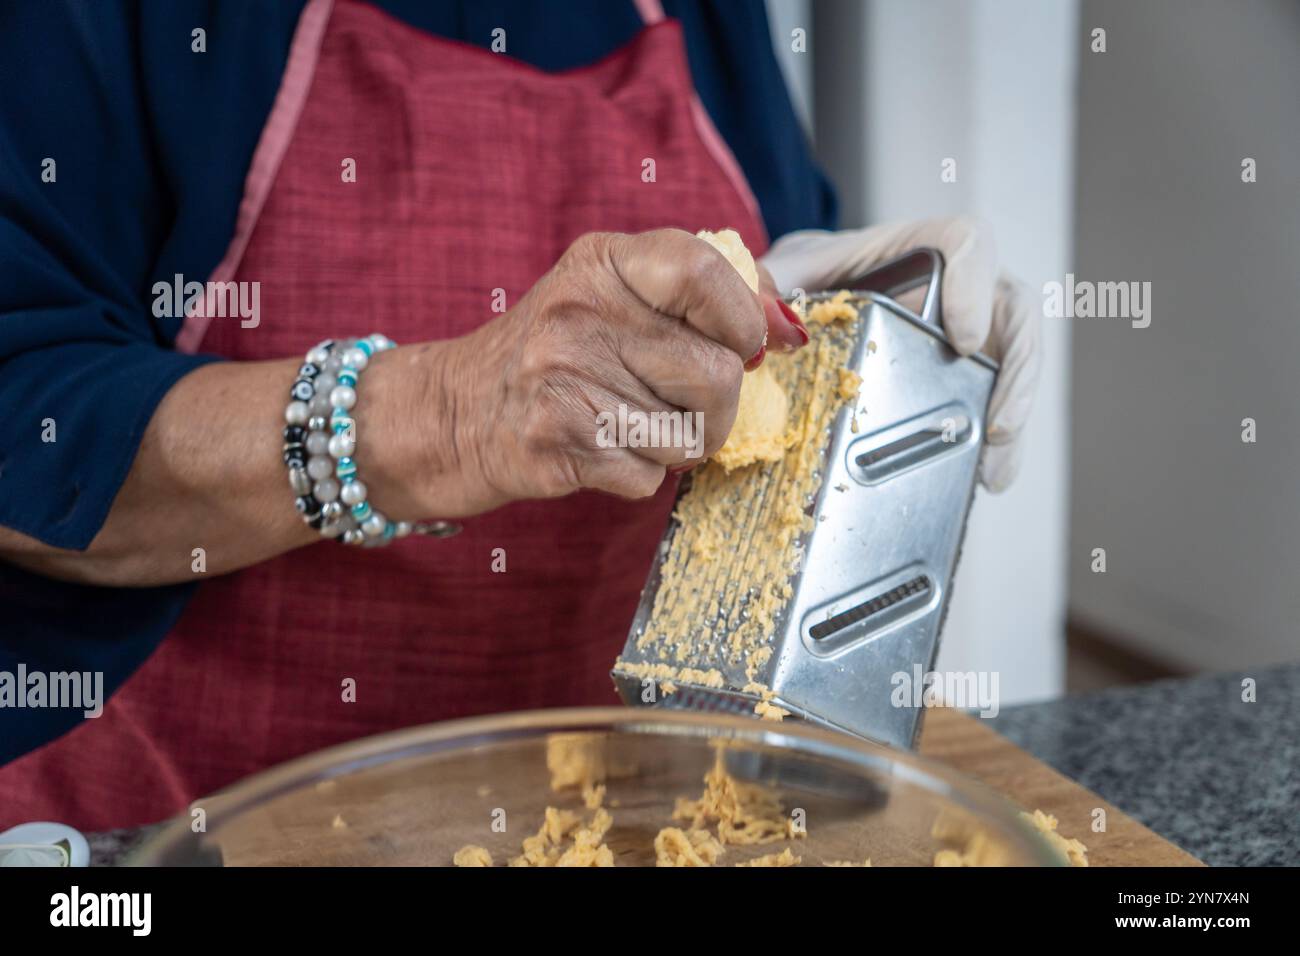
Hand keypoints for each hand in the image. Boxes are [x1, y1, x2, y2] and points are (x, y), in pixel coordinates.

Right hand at [430, 229, 767, 513]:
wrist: (456, 411)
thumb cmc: (554, 353)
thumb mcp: (615, 295)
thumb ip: (704, 297)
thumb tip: (788, 330)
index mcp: (603, 262)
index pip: (704, 270)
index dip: (743, 316)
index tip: (743, 341)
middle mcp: (579, 312)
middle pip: (717, 374)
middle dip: (718, 406)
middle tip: (684, 404)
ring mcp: (563, 378)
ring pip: (690, 436)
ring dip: (677, 446)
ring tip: (632, 424)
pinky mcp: (557, 443)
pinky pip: (650, 476)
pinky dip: (639, 475)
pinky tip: (602, 449)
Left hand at [760, 218, 1039, 491]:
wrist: (806, 304)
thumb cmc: (805, 278)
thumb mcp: (785, 273)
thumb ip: (770, 284)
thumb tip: (765, 317)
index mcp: (913, 248)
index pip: (965, 243)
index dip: (975, 284)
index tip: (966, 340)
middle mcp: (954, 286)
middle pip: (1011, 310)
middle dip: (1016, 370)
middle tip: (997, 425)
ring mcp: (964, 332)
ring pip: (1011, 363)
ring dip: (1012, 416)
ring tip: (991, 470)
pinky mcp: (962, 374)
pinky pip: (990, 402)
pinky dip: (992, 444)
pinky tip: (982, 479)